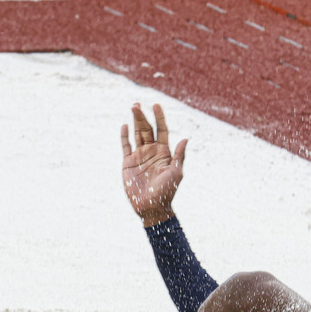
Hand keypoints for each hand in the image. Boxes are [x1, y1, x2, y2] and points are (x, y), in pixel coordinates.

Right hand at [120, 103, 186, 226]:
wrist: (151, 206)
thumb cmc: (166, 191)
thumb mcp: (175, 172)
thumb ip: (179, 156)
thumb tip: (185, 139)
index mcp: (164, 152)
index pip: (162, 130)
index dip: (159, 118)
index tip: (156, 105)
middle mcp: (152, 151)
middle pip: (147, 129)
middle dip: (143, 117)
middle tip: (137, 104)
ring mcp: (140, 156)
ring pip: (137, 134)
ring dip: (135, 121)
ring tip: (133, 107)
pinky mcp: (128, 162)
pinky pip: (125, 146)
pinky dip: (124, 136)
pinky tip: (124, 126)